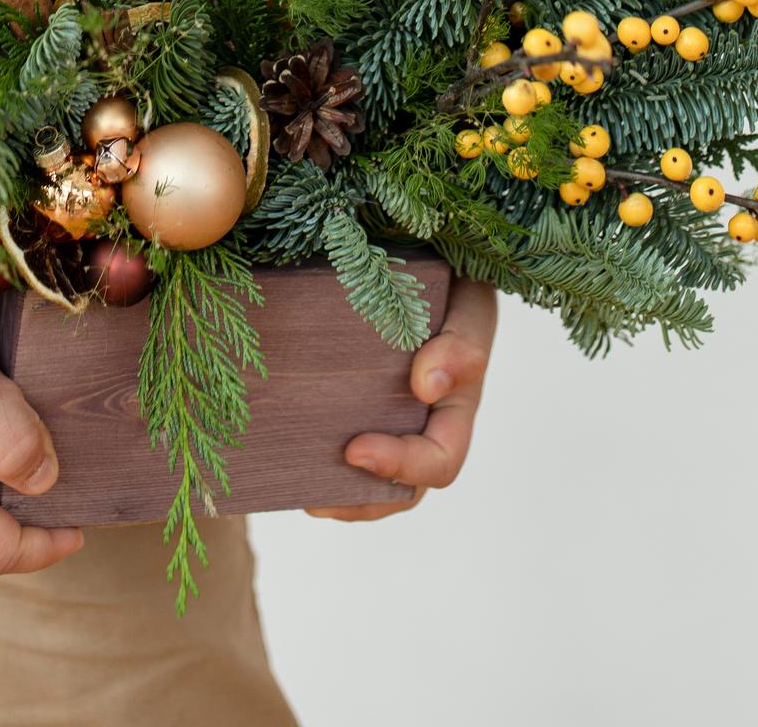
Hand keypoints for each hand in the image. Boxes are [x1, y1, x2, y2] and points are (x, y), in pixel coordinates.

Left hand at [306, 276, 497, 520]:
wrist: (431, 257)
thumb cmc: (457, 282)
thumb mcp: (470, 304)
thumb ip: (461, 343)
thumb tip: (426, 387)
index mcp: (455, 408)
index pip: (439, 461)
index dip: (399, 467)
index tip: (354, 450)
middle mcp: (424, 422)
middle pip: (402, 489)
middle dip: (359, 500)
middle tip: (313, 494)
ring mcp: (390, 414)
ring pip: (370, 478)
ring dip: (337, 492)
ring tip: (296, 487)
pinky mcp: (357, 398)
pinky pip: (341, 440)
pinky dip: (319, 457)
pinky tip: (287, 447)